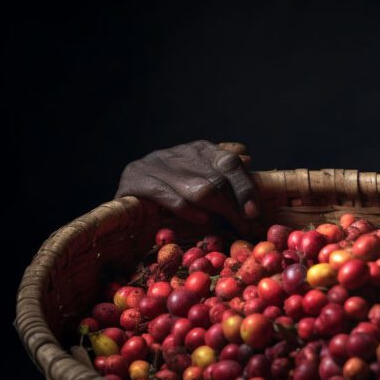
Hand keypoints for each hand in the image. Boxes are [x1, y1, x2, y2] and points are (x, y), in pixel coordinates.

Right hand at [114, 140, 260, 237]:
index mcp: (198, 149)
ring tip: (233, 229)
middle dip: (236, 208)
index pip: (229, 162)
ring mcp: (156, 164)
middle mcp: (178, 153)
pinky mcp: (135, 180)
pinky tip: (202, 221)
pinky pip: (168, 196)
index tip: (255, 212)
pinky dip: (188, 210)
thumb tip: (247, 158)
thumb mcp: (199, 173)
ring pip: (197, 189)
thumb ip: (222, 169)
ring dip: (219, 213)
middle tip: (249, 230)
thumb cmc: (169, 189)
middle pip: (217, 179)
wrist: (124, 198)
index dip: (245, 186)